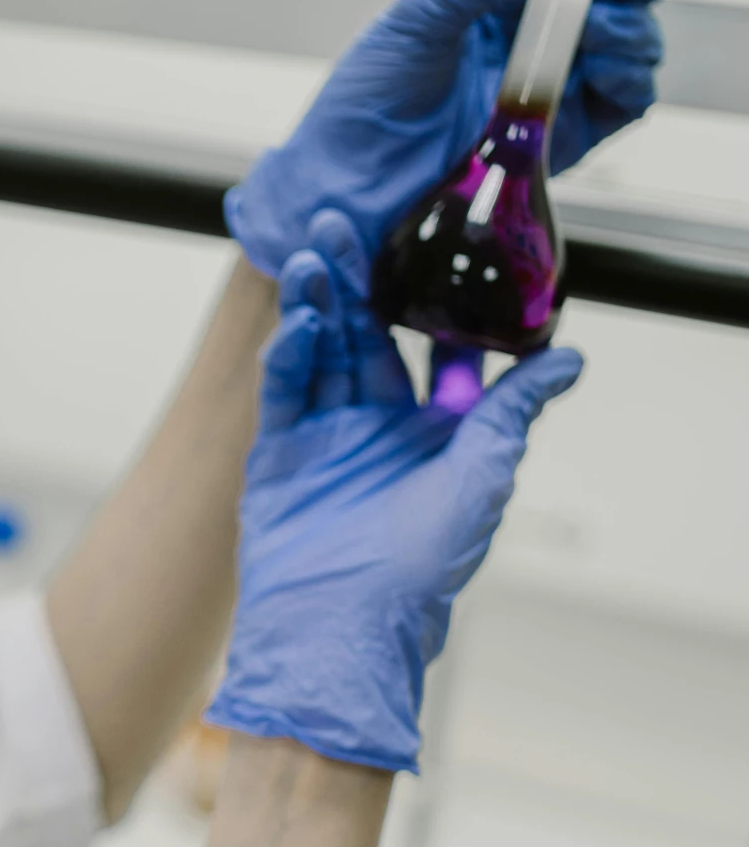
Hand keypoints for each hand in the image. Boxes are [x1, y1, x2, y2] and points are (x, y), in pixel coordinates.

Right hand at [206, 212, 582, 771]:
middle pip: (365, 337)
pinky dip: (291, 351)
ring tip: (317, 248)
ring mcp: (323, 438)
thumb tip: (569, 359)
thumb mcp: (484, 475)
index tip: (429, 247)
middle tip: (345, 221)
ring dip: (318, 301)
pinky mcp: (277, 454)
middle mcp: (374, 429)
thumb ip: (514, 410)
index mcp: (429, 435)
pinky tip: (303, 316)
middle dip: (356, 280)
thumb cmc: (421, 565)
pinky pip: (284, 389)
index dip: (430, 303)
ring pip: (320, 351)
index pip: (431, 352)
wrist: (342, 626)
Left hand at [226, 0, 667, 283]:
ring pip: (635, 36)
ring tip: (591, 30)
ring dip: (630, 22)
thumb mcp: (426, 10)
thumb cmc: (371, 94)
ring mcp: (556, 81)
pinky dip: (632, 78)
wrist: (351, 179)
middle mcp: (538, 30)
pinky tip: (605, 69)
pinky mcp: (566, 133)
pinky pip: (628, 100)